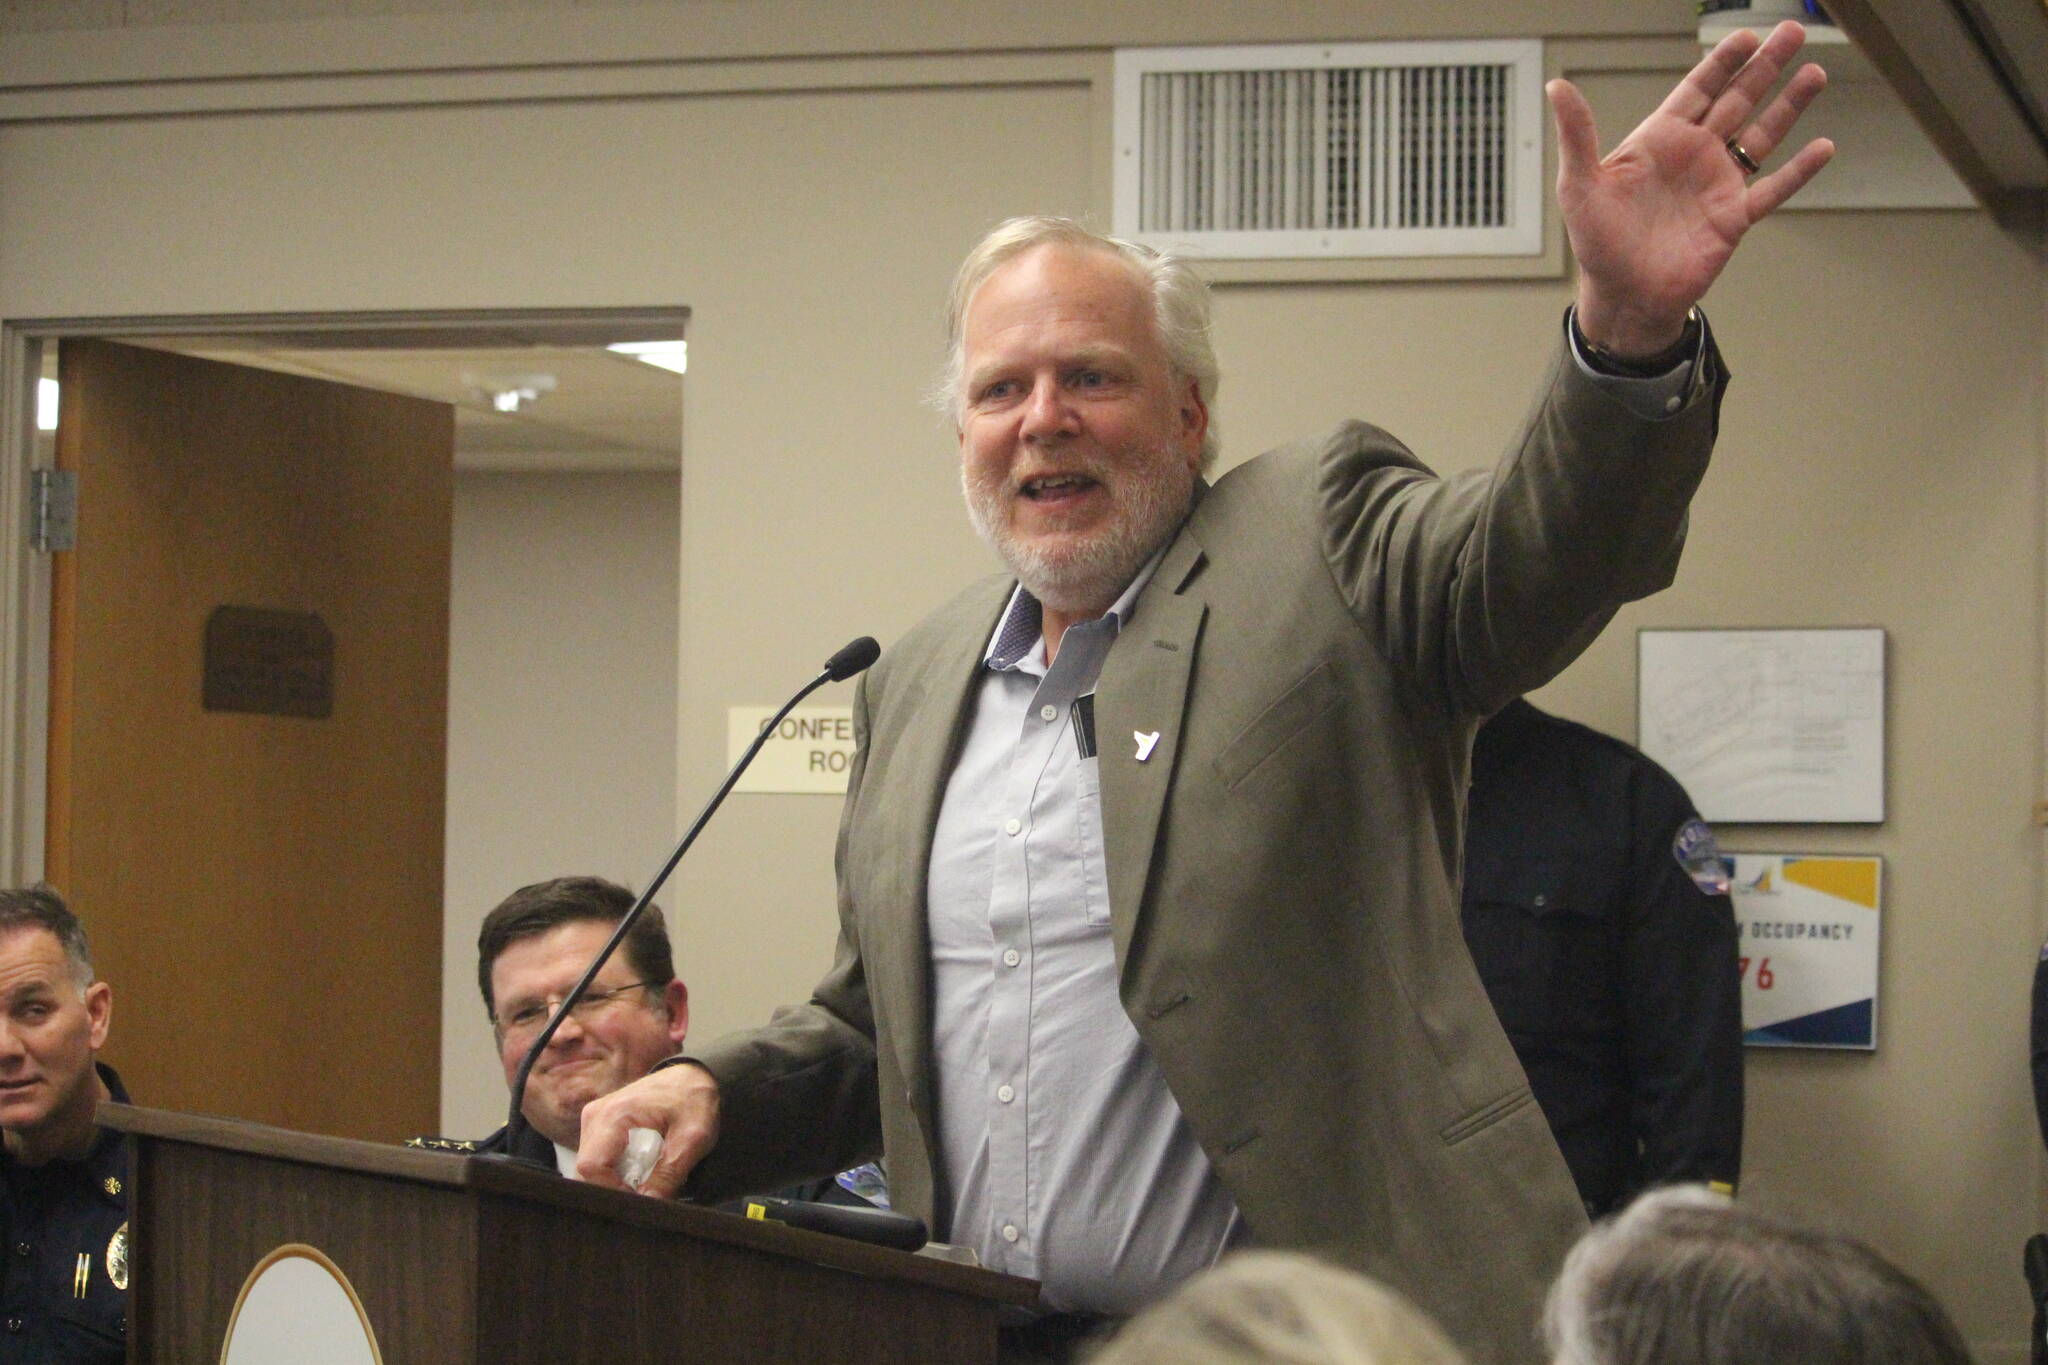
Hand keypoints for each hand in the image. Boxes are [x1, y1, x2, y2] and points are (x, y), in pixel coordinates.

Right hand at [574, 1061, 720, 1197]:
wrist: (692, 1076)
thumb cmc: (693, 1100)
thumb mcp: (692, 1138)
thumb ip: (670, 1173)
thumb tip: (649, 1203)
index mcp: (614, 1115)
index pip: (591, 1167)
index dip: (613, 1190)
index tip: (641, 1197)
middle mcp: (596, 1116)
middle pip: (587, 1171)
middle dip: (615, 1188)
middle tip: (648, 1189)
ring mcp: (594, 1121)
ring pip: (591, 1169)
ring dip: (616, 1180)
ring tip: (647, 1175)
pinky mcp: (599, 1127)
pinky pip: (598, 1160)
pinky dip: (617, 1171)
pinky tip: (640, 1167)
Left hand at [1549, 20, 1834, 357]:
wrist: (1623, 297)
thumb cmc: (1597, 244)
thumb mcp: (1579, 186)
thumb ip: (1576, 135)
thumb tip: (1557, 87)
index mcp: (1659, 141)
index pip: (1697, 90)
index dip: (1722, 62)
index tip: (1746, 35)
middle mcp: (1693, 156)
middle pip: (1737, 100)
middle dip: (1765, 66)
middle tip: (1792, 32)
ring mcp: (1717, 185)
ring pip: (1761, 135)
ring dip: (1788, 105)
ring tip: (1814, 72)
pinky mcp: (1733, 218)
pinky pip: (1772, 189)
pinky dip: (1798, 171)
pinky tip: (1823, 147)